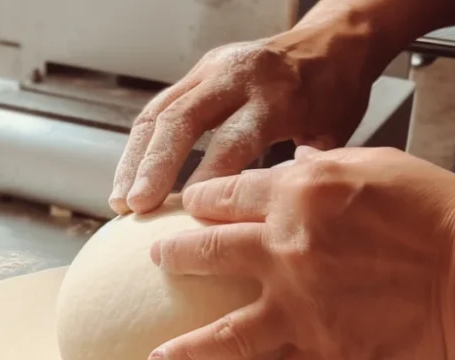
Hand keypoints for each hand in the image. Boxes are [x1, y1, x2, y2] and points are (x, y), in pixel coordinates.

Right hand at [109, 18, 374, 215]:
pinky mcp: (195, 74)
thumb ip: (300, 173)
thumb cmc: (334, 97)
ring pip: (159, 112)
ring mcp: (211, 70)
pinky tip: (127, 181)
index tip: (188, 218)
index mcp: (278, 95)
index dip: (207, 178)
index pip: (233, 138)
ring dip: (134, 160)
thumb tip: (267, 221)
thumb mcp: (332, 136)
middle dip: (154, 166)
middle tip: (136, 208)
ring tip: (120, 202)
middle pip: (182, 119)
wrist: (331, 43)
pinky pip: (156, 109)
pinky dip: (137, 148)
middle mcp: (237, 76)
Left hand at [146, 146, 454, 359]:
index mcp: (297, 195)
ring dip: (183, 351)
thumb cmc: (443, 213)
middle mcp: (286, 250)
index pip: (226, 196)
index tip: (186, 211)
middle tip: (157, 263)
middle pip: (207, 254)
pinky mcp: (327, 356)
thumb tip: (289, 166)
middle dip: (172, 258)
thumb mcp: (378, 165)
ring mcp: (301, 309)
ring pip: (223, 334)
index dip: (199, 202)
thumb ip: (321, 169)